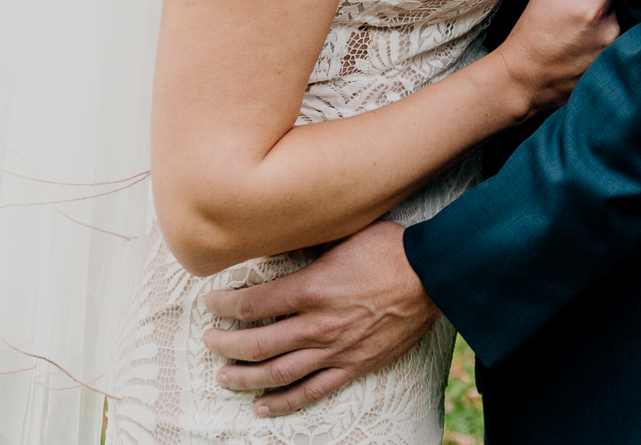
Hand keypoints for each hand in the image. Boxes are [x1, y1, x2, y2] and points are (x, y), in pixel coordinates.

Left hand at [202, 220, 438, 416]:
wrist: (432, 276)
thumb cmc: (388, 247)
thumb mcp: (341, 234)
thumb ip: (306, 243)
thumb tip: (275, 238)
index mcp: (311, 287)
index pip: (252, 304)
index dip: (224, 306)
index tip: (210, 303)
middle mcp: (318, 324)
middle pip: (257, 343)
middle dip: (225, 344)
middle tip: (208, 341)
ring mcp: (335, 349)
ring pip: (278, 373)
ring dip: (246, 377)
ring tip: (223, 378)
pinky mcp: (353, 365)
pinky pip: (313, 391)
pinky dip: (285, 402)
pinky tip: (263, 406)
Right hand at [493, 0, 619, 114]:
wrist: (523, 80)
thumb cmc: (531, 33)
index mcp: (593, 5)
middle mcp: (610, 29)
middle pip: (616, 1)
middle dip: (598, 4)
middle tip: (572, 19)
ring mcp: (614, 52)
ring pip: (618, 23)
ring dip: (603, 24)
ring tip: (576, 36)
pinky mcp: (615, 69)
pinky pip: (619, 45)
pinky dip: (604, 44)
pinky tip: (582, 51)